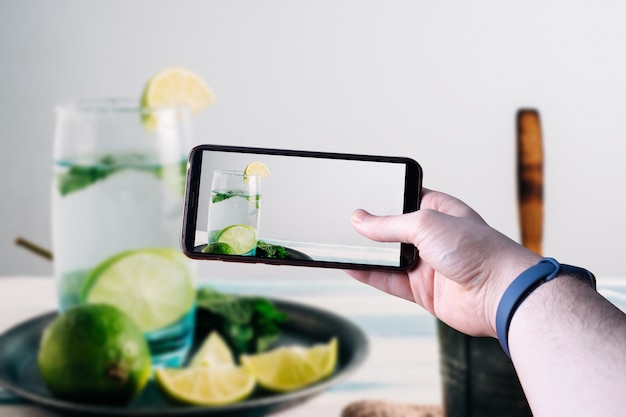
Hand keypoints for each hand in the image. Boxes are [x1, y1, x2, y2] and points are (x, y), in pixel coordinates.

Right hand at [348, 188, 540, 336]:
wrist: (499, 293)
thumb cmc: (478, 250)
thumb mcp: (426, 223)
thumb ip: (389, 223)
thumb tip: (360, 220)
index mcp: (439, 210)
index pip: (405, 197)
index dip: (384, 196)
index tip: (360, 196)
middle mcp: (433, 236)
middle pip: (393, 230)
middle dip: (372, 228)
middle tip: (344, 223)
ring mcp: (427, 263)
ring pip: (388, 257)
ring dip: (367, 253)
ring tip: (341, 246)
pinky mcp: (422, 289)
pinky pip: (389, 281)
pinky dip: (370, 275)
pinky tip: (352, 267)